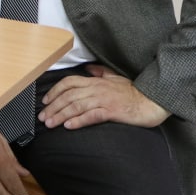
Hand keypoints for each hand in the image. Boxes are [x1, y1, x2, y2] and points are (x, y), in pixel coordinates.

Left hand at [39, 64, 170, 129]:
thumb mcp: (115, 77)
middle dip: (53, 106)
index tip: (45, 101)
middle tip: (43, 117)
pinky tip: (69, 126)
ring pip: (77, 106)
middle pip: (69, 96)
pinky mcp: (112, 111)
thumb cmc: (133, 91)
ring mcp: (104, 100)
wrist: (152, 101)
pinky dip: (79, 120)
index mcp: (95, 81)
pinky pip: (92, 115)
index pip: (69, 82)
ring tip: (50, 124)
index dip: (55, 91)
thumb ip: (100, 72)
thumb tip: (88, 69)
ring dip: (61, 115)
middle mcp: (97, 89)